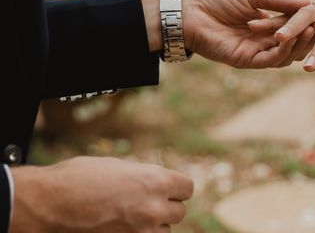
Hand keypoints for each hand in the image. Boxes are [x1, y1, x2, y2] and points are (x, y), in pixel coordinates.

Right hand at [10, 156, 192, 232]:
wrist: (47, 204)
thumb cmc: (78, 178)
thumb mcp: (119, 167)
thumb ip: (144, 177)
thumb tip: (158, 185)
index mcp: (156, 181)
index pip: (187, 188)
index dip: (175, 188)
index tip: (165, 189)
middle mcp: (153, 208)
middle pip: (178, 212)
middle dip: (164, 207)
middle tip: (144, 204)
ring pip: (164, 232)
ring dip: (152, 226)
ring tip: (130, 218)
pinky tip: (121, 228)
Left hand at [144, 0, 314, 68]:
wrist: (189, 11)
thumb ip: (280, 1)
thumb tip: (309, 2)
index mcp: (266, 23)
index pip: (295, 26)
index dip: (308, 22)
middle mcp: (264, 40)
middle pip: (295, 43)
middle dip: (309, 36)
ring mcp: (256, 52)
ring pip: (286, 55)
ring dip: (300, 44)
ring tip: (311, 30)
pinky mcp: (246, 61)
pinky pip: (271, 60)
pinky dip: (284, 50)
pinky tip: (291, 38)